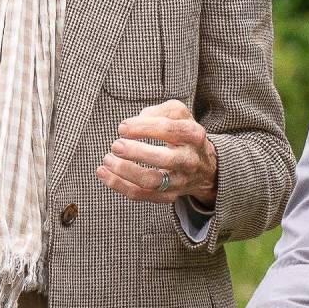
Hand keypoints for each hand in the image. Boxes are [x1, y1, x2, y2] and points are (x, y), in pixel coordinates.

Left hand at [97, 99, 218, 207]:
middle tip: (116, 145)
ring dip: (125, 172)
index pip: (169, 130)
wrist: (204, 166)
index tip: (122, 127)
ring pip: (152, 181)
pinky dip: (120, 185)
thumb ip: (158, 111)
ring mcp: (180, 181)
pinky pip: (142, 195)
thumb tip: (136, 121)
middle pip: (164, 159)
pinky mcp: (168, 196)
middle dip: (136, 152)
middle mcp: (190, 160)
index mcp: (194, 135)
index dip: (143, 127)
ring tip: (107, 160)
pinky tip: (105, 174)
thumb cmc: (183, 133)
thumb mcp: (178, 114)